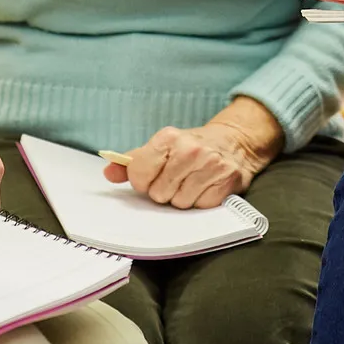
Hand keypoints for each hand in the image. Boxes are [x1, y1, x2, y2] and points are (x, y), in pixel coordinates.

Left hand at [109, 102, 283, 208]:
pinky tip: (206, 186)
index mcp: (168, 137)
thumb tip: (108, 172)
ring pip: (180, 203)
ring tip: (192, 182)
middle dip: (164, 191)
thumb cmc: (191, 147)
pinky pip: (201, 206)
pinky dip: (202, 200)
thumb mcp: (161, 147)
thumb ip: (132, 161)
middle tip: (176, 179)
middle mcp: (190, 149)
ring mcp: (211, 165)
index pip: (139, 174)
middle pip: (159, 193)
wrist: (234, 141)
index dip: (142, 181)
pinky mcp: (228, 181)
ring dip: (183, 197)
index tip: (152, 176)